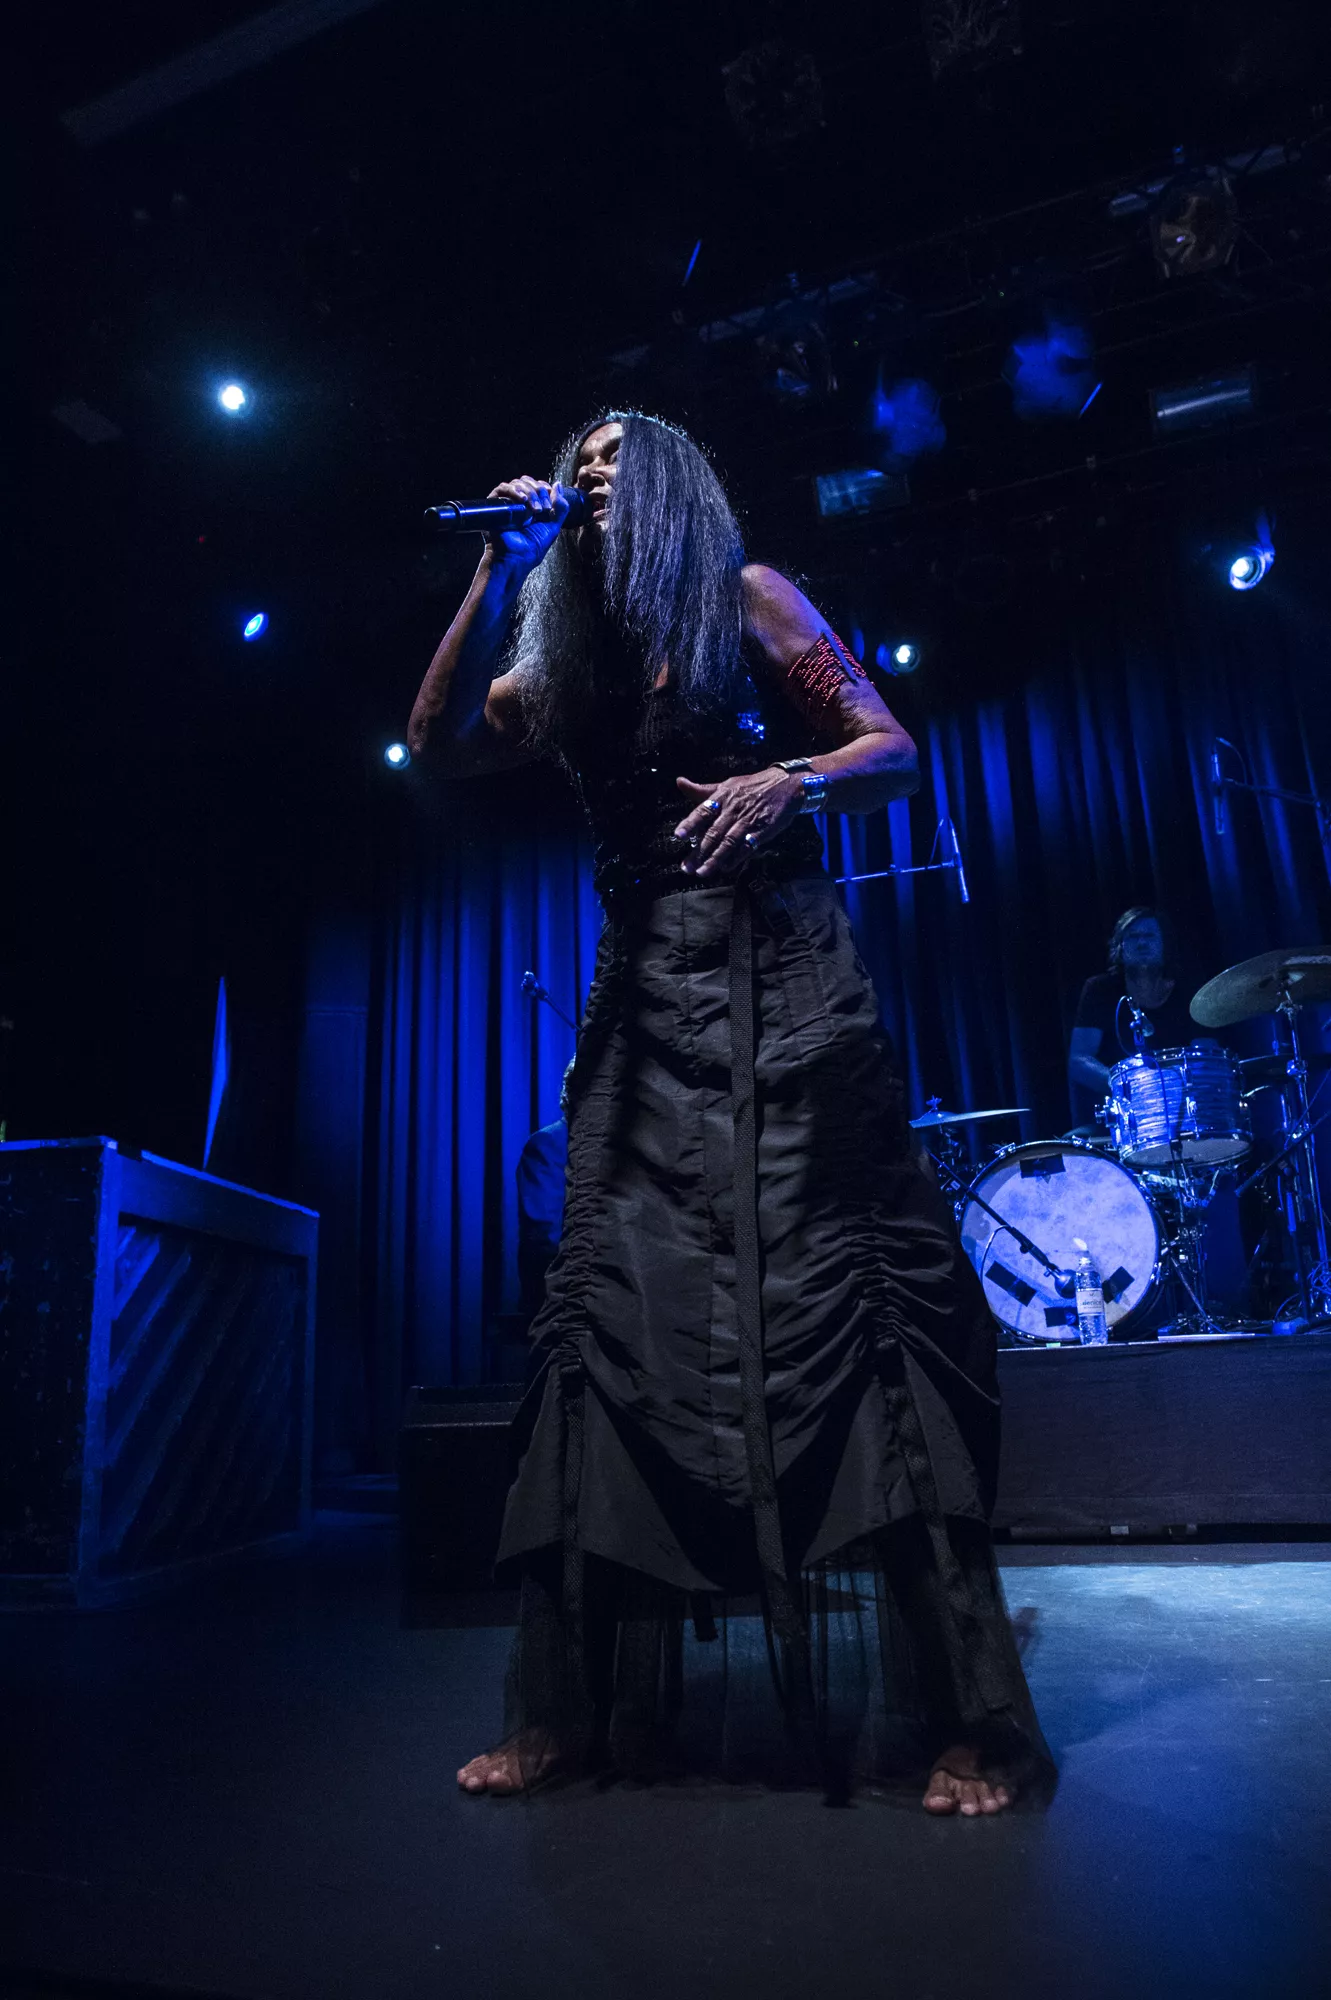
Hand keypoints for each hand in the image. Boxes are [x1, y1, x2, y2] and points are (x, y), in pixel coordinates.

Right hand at [483, 476, 572, 568]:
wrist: (516, 559)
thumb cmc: (531, 549)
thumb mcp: (553, 527)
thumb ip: (560, 508)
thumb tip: (558, 484)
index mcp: (531, 507)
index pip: (538, 486)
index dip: (545, 490)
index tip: (549, 506)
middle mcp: (518, 503)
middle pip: (528, 482)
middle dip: (539, 492)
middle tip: (543, 509)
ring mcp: (506, 503)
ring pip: (518, 483)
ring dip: (530, 493)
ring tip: (535, 510)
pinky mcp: (495, 504)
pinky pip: (503, 488)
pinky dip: (514, 490)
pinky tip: (523, 501)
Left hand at [673, 769, 803, 878]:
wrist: (786, 785)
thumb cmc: (753, 786)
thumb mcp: (727, 784)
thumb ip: (702, 790)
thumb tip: (679, 782)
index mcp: (723, 795)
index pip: (703, 811)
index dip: (690, 823)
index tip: (678, 836)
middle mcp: (734, 809)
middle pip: (713, 832)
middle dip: (699, 851)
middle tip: (686, 867)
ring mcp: (748, 821)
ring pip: (728, 842)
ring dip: (714, 859)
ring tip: (702, 872)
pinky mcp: (762, 831)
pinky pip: (747, 847)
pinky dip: (736, 858)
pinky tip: (725, 867)